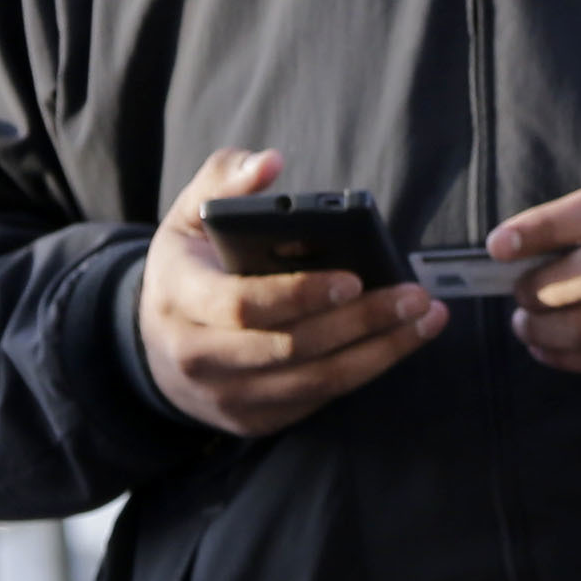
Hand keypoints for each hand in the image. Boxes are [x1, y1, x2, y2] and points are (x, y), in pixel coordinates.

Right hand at [138, 145, 445, 434]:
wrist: (155, 349)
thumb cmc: (188, 272)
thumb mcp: (188, 218)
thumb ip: (224, 180)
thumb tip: (270, 161)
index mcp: (181, 300)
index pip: (243, 305)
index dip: (300, 294)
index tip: (354, 277)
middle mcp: (199, 358)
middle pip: (292, 348)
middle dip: (360, 322)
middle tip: (414, 295)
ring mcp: (228, 396)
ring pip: (316, 381)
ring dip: (380, 352)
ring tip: (425, 318)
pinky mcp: (256, 420)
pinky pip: (320, 398)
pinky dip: (366, 370)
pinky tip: (401, 340)